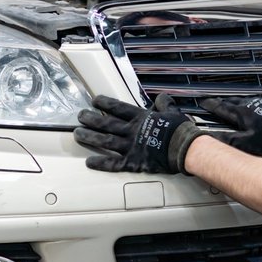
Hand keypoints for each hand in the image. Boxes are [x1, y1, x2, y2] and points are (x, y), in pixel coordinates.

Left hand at [74, 94, 202, 173]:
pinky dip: (101, 163)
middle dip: (91, 119)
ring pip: (105, 141)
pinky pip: (113, 163)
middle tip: (80, 116)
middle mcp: (131, 131)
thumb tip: (162, 98)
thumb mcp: (172, 112)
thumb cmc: (180, 131)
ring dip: (90, 137)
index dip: (105, 103)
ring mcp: (130, 147)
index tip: (94, 101)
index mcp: (140, 118)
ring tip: (77, 134)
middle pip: (106, 123)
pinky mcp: (132, 162)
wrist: (185, 149)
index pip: (118, 108)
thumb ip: (164, 104)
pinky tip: (89, 161)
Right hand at [200, 96, 261, 155]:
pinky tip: (247, 106)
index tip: (203, 103)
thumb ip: (229, 139)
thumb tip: (214, 137)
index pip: (221, 107)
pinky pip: (251, 101)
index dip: (211, 105)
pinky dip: (245, 103)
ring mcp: (258, 103)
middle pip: (230, 101)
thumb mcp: (245, 142)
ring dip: (232, 102)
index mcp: (240, 113)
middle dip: (220, 102)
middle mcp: (247, 105)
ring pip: (241, 100)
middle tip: (214, 102)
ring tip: (228, 103)